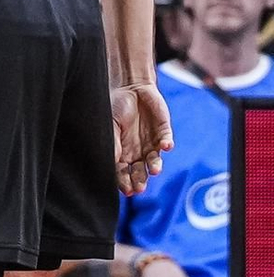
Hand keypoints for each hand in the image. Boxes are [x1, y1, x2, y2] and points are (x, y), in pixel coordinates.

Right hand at [112, 82, 172, 196]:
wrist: (130, 86)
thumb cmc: (116, 106)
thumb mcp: (110, 124)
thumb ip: (112, 142)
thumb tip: (110, 161)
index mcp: (123, 152)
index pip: (123, 172)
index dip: (125, 181)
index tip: (127, 190)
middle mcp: (138, 152)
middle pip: (140, 171)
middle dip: (140, 180)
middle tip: (139, 188)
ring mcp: (151, 143)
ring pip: (154, 160)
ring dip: (154, 166)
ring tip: (153, 170)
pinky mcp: (163, 131)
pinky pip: (166, 140)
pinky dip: (166, 144)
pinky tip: (166, 146)